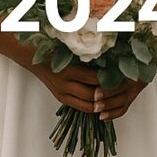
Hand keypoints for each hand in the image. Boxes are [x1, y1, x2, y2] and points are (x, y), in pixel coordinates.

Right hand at [29, 60, 146, 119]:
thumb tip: (111, 55)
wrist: (34, 58)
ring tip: (116, 97)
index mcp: (69, 70)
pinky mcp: (61, 99)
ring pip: (87, 105)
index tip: (122, 74)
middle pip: (92, 95)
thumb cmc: (55, 49)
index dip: (109, 79)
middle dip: (108, 94)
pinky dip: (93, 107)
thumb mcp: (72, 50)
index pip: (94, 79)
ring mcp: (62, 94)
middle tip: (123, 88)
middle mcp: (65, 85)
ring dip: (102, 103)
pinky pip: (80, 107)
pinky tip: (103, 102)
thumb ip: (89, 54)